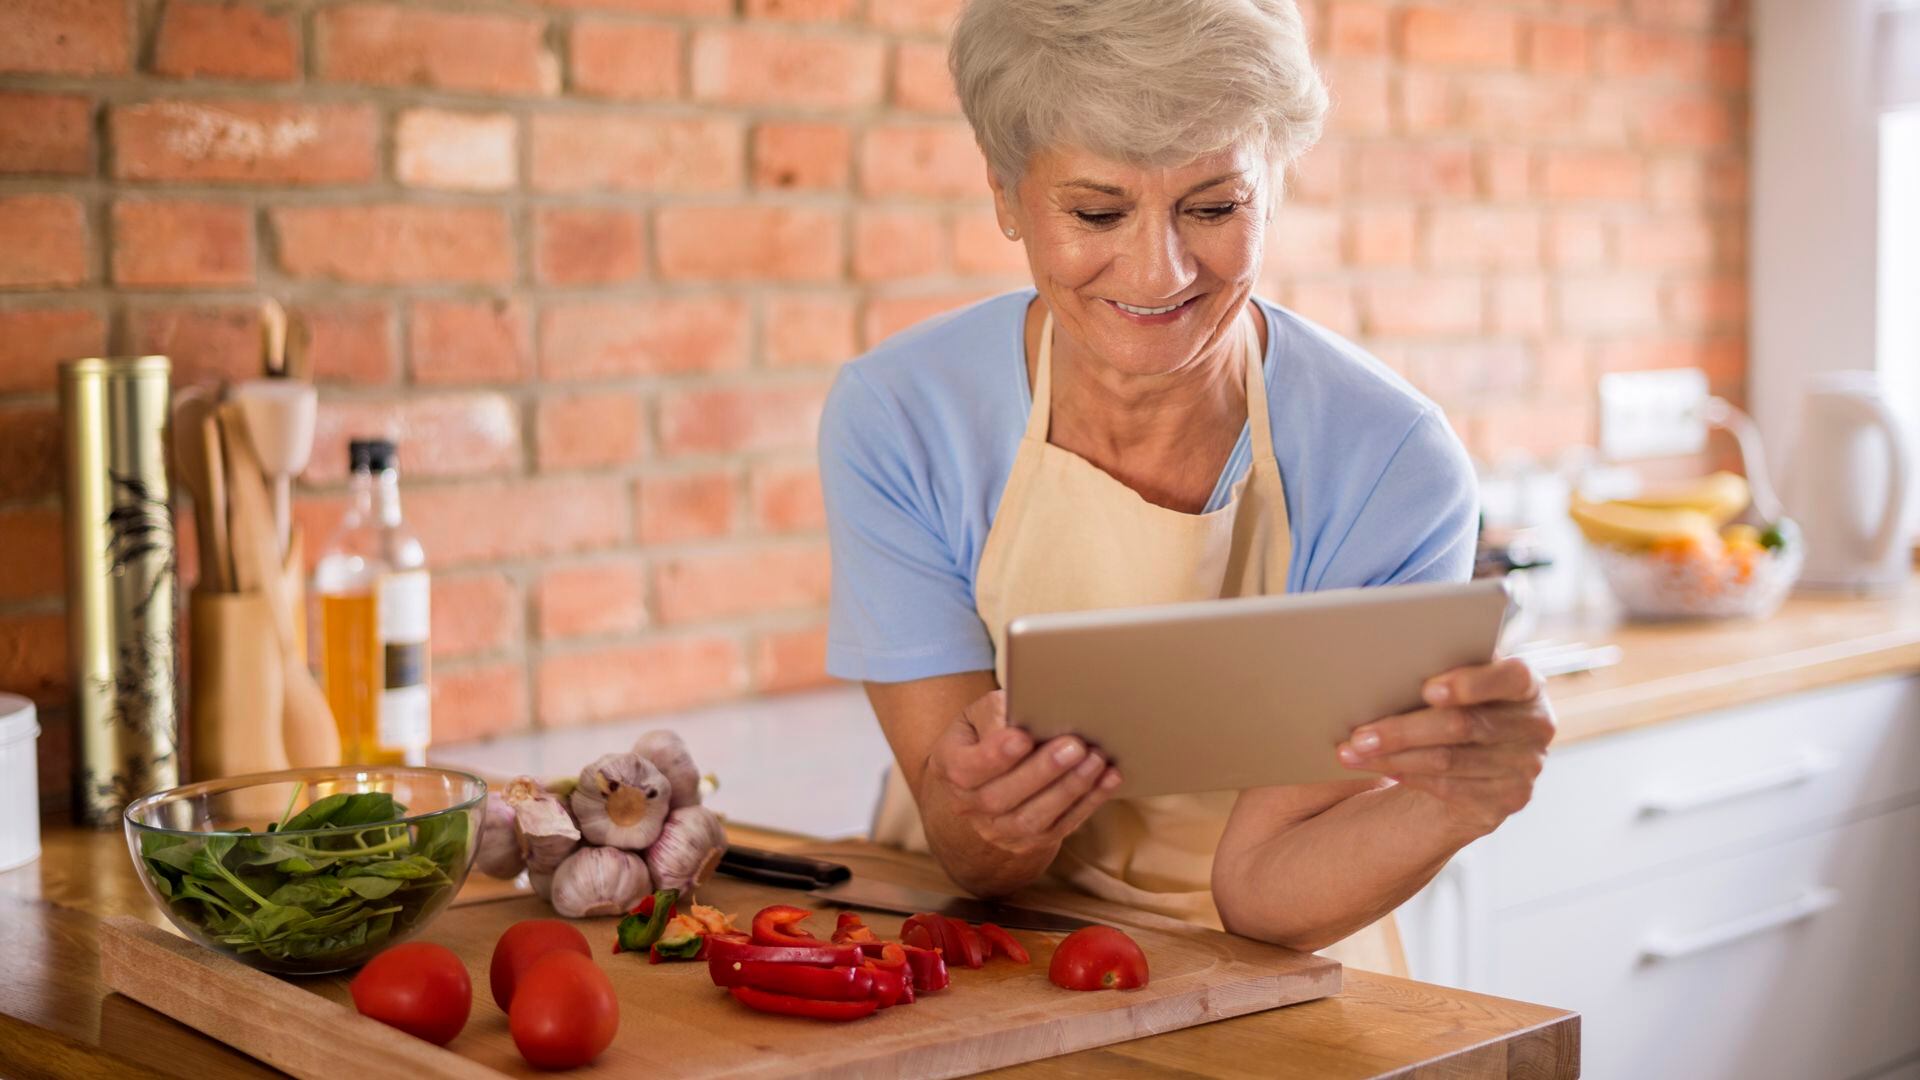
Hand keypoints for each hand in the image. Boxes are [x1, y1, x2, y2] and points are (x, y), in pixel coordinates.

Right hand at [922, 690, 1122, 863]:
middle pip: (1002, 797)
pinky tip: (1109, 778)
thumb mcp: (977, 717)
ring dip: (1070, 789)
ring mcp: (1001, 829)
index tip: (1023, 737)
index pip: (967, 768)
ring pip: (1034, 818)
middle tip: (1075, 745)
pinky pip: (1062, 826)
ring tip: (1096, 760)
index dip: (994, 756)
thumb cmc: (984, 736)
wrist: (984, 783)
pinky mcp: (1031, 841)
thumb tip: (1023, 714)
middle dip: (1043, 771)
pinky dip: (1088, 802)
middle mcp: (971, 805)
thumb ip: (994, 714)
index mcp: (951, 767)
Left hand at [1334, 657, 1555, 838]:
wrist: (1477, 758)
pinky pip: (1446, 788)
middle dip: (1404, 729)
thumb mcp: (1463, 684)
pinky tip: (1378, 766)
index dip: (1471, 683)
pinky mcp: (1505, 801)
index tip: (1427, 688)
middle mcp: (1534, 726)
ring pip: (1447, 761)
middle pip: (1463, 726)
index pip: (1511, 677)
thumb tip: (1385, 666)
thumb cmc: (1460, 705)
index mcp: (1526, 685)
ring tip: (1352, 751)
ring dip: (1393, 757)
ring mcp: (1523, 767)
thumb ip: (1445, 670)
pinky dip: (1406, 775)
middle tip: (1358, 734)